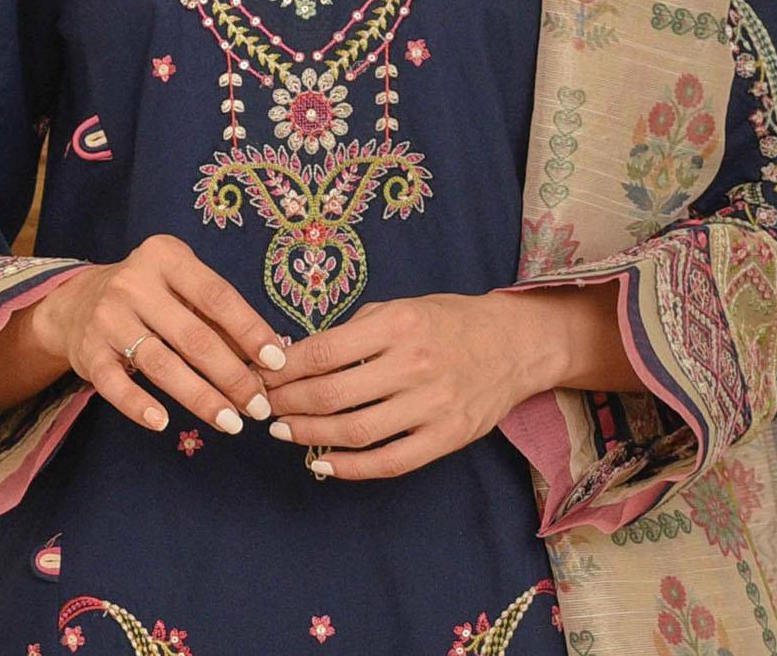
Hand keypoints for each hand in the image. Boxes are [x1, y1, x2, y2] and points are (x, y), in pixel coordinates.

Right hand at [30, 233, 287, 436]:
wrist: (77, 301)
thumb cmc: (150, 294)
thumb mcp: (181, 286)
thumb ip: (217, 315)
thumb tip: (266, 357)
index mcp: (166, 257)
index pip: (216, 295)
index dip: (249, 329)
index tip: (275, 362)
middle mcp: (134, 283)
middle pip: (193, 336)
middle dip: (231, 375)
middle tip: (258, 406)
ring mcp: (108, 317)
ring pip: (160, 363)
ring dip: (200, 397)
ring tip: (231, 422)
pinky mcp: (88, 352)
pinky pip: (115, 385)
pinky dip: (139, 406)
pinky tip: (163, 424)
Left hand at [256, 289, 565, 480]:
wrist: (514, 343)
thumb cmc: (448, 320)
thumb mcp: (401, 307)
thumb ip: (356, 330)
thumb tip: (298, 355)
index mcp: (399, 323)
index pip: (325, 350)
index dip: (286, 368)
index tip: (263, 374)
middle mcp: (415, 363)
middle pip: (333, 394)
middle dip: (288, 403)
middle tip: (264, 406)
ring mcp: (433, 404)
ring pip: (356, 431)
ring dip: (309, 435)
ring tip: (283, 431)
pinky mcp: (447, 437)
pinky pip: (390, 461)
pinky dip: (350, 468)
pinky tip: (322, 463)